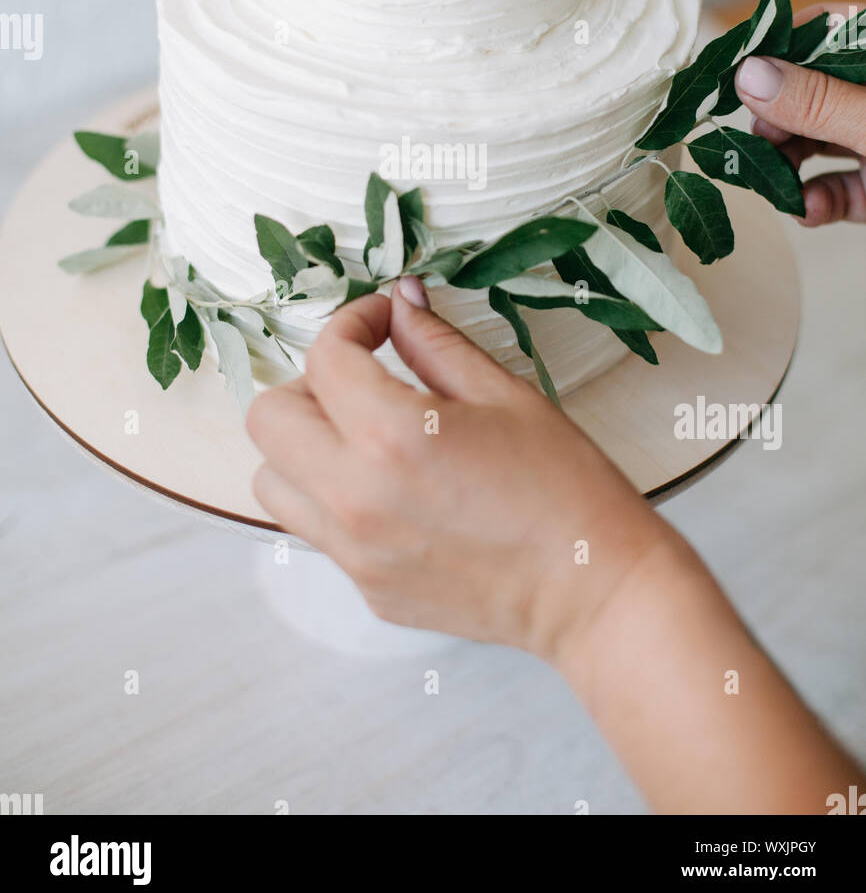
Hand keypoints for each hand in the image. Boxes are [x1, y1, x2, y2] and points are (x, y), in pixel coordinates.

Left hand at [247, 278, 668, 659]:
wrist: (593, 591)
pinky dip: (334, 498)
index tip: (383, 322)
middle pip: (269, 419)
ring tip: (365, 440)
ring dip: (304, 447)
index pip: (326, 357)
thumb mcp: (505, 395)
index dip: (353, 322)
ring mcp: (354, 551)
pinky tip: (396, 492)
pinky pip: (315, 529)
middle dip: (309, 385)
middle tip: (363, 381)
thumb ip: (437, 343)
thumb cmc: (564, 488)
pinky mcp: (365, 587)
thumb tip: (400, 301)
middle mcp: (355, 497)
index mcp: (392, 436)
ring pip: (271, 481)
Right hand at [735, 2, 865, 225]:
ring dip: (788, 167)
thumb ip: (818, 102)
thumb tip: (748, 74)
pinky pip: (835, 186)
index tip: (734, 76)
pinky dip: (816, 200)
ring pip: (816, 141)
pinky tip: (808, 208)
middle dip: (778, 122)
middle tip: (760, 142)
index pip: (824, 30)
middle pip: (810, 91)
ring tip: (779, 186)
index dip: (777, 49)